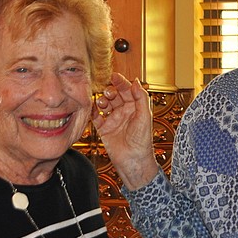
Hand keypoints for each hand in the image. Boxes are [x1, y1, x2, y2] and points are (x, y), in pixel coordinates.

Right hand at [93, 73, 159, 189]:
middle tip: (108, 92)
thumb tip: (136, 81)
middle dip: (110, 91)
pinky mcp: (104, 129)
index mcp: (135, 108)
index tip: (114, 76)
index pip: (127, 90)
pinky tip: (93, 108)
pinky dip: (93, 111)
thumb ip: (141, 98)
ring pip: (104, 104)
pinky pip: (95, 117)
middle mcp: (124, 112)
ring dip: (102, 100)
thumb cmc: (142, 141)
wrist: (133, 160)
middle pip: (115, 95)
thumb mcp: (144, 116)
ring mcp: (113, 120)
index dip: (121, 83)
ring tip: (102, 103)